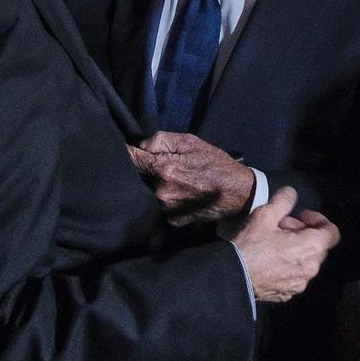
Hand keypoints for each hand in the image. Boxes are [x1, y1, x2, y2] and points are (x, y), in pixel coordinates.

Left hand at [129, 131, 256, 225]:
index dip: (125, 152)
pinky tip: (183, 195)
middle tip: (166, 167)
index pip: (131, 159)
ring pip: (150, 192)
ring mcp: (166, 208)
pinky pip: (161, 206)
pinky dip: (167, 200)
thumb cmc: (216, 164)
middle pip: (139, 177)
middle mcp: (161, 191)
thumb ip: (161, 139)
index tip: (121, 149)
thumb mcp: (192, 142)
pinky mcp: (172, 220)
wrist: (238, 194)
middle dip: (147, 171)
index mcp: (164, 168)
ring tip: (179, 182)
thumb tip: (140, 146)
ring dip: (157, 186)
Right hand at [230, 187, 337, 303]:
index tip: (301, 216)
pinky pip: (296, 276)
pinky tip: (270, 261)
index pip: (333, 232)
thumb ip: (284, 200)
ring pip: (307, 262)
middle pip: (319, 246)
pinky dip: (289, 265)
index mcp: (312, 247)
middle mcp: (312, 268)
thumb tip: (292, 193)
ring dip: (297, 250)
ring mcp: (301, 284)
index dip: (319, 220)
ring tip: (275, 244)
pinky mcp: (288, 294)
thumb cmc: (252, 245)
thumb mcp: (265, 214)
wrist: (233, 277)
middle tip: (282, 227)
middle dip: (305, 233)